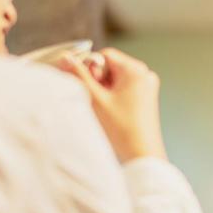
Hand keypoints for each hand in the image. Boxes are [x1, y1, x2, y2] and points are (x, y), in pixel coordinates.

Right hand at [57, 48, 166, 162]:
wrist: (142, 156)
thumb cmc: (122, 129)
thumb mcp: (95, 99)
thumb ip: (79, 76)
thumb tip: (65, 57)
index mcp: (136, 70)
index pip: (104, 56)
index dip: (90, 68)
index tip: (86, 86)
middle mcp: (144, 75)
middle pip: (111, 67)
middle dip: (98, 81)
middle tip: (95, 99)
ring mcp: (147, 88)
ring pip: (116, 80)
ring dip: (104, 90)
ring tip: (103, 109)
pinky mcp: (146, 100)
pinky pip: (124, 90)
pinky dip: (113, 97)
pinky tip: (110, 113)